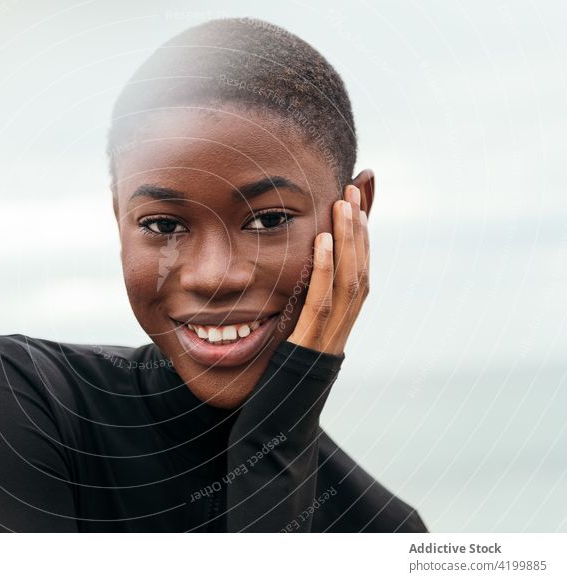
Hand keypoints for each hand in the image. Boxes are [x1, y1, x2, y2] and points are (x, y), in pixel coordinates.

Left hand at [287, 185, 369, 355]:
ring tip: (342, 204)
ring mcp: (332, 332)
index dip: (362, 236)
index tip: (358, 203)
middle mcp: (345, 322)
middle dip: (359, 227)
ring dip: (348, 239)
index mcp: (345, 317)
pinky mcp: (313, 341)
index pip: (361, 268)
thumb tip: (305, 272)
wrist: (284, 412)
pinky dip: (324, 268)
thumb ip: (306, 302)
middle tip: (353, 189)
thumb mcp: (299, 329)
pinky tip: (321, 240)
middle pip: (361, 267)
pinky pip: (322, 300)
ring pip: (349, 278)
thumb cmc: (287, 369)